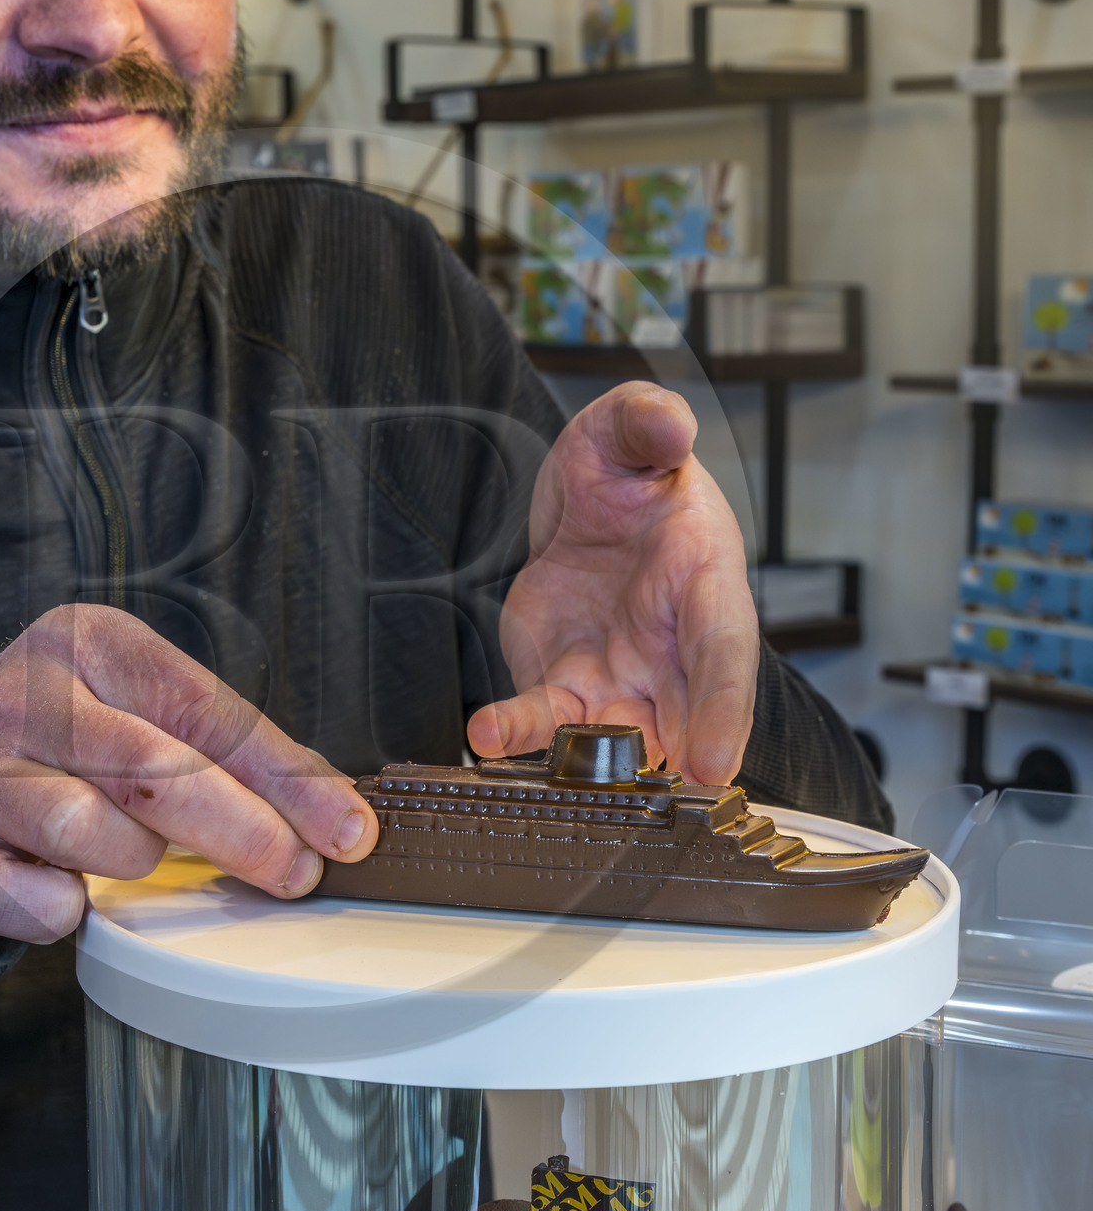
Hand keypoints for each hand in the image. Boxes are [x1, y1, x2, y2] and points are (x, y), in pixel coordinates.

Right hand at [0, 604, 376, 963]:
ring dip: (138, 862)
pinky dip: (68, 910)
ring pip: (96, 833)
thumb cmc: (54, 761)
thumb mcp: (131, 720)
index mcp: (86, 642)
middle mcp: (25, 692)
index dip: (285, 776)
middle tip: (297, 874)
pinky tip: (63, 890)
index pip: (205, 709)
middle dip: (246, 832)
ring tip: (135, 857)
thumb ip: (221, 752)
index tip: (346, 829)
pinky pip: (40, 902)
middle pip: (159, 769)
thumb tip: (333, 811)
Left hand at [468, 383, 757, 784]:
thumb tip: (668, 423)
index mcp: (705, 580)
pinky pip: (546, 721)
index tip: (715, 762)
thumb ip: (648, 423)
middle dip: (670, 758)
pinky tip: (485, 734)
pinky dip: (518, 732)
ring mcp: (622, 677)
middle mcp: (672, 647)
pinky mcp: (566, 687)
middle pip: (683, 716)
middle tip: (650, 788)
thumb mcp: (630, 430)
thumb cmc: (629, 477)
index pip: (724, 649)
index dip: (725, 708)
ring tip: (555, 763)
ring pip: (618, 737)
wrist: (584, 512)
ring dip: (591, 761)